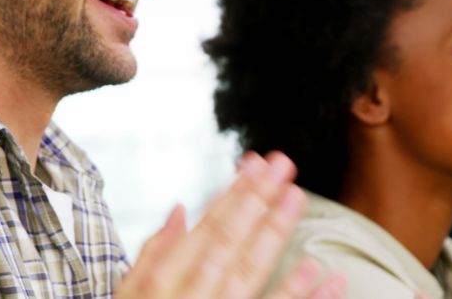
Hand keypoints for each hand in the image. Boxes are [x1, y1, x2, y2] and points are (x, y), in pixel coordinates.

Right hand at [116, 152, 346, 298]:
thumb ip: (151, 255)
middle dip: (257, 202)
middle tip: (285, 167)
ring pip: (249, 275)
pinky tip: (326, 273)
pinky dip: (301, 297)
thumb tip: (179, 210)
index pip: (205, 230)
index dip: (234, 194)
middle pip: (229, 245)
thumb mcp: (125, 296)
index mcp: (165, 283)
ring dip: (275, 235)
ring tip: (299, 199)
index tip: (258, 165)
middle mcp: (192, 297)